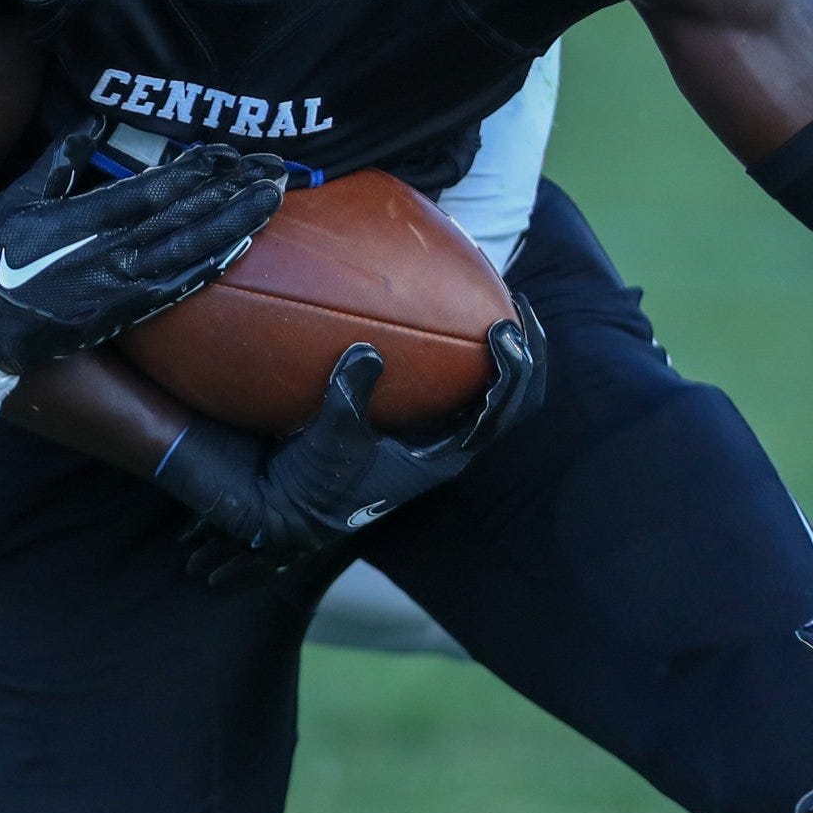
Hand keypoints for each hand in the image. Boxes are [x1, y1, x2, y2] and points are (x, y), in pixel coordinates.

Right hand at [0, 123, 284, 374]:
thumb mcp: (17, 200)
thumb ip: (57, 161)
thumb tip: (93, 122)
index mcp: (82, 221)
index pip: (151, 190)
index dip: (193, 170)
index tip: (227, 150)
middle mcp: (109, 253)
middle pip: (184, 216)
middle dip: (231, 189)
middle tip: (272, 166)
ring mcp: (123, 286)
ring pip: (191, 249)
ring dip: (236, 221)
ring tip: (271, 197)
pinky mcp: (128, 313)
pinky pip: (182, 287)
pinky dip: (215, 265)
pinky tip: (244, 244)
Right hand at [159, 303, 544, 585]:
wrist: (288, 508)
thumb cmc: (315, 484)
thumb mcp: (332, 444)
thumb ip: (350, 400)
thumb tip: (367, 350)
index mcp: (445, 457)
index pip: (503, 411)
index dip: (516, 369)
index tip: (505, 328)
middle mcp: (449, 444)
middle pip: (511, 397)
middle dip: (525, 353)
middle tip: (519, 305)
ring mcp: (432, 432)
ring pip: (487, 390)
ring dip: (498, 352)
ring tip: (495, 304)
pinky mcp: (407, 421)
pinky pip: (447, 383)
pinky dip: (455, 352)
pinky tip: (439, 316)